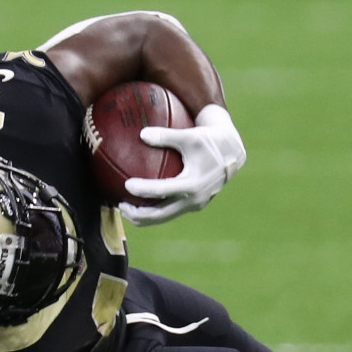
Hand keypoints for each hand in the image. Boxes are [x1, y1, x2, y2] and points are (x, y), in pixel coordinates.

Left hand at [122, 104, 245, 225]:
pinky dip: (153, 211)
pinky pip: (169, 212)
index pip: (162, 191)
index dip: (143, 190)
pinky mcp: (193, 205)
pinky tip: (138, 203)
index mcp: (193, 184)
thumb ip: (166, 135)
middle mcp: (194, 199)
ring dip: (143, 217)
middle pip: (160, 215)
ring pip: (163, 218)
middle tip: (120, 205)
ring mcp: (194, 205)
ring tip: (124, 208)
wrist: (232, 153)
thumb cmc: (208, 141)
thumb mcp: (189, 135)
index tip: (126, 185)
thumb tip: (142, 134)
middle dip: (138, 214)